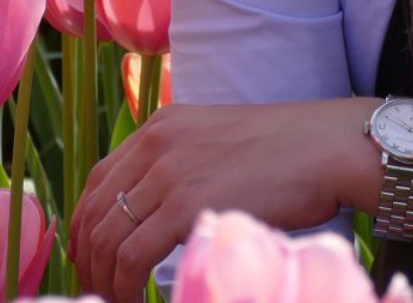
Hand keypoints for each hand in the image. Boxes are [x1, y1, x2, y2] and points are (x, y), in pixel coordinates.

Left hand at [69, 98, 373, 302]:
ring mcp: (168, 174)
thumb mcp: (219, 142)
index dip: (85, 224)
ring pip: (107, 239)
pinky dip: (125, 287)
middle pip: (95, 211)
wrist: (327, 148)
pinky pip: (131, 258)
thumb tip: (158, 212)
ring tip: (117, 300)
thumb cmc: (288, 153)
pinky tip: (136, 300)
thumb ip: (182, 165)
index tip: (88, 257)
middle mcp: (156, 145)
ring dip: (104, 280)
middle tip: (97, 289)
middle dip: (88, 259)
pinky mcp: (185, 206)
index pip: (98, 180)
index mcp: (161, 127)